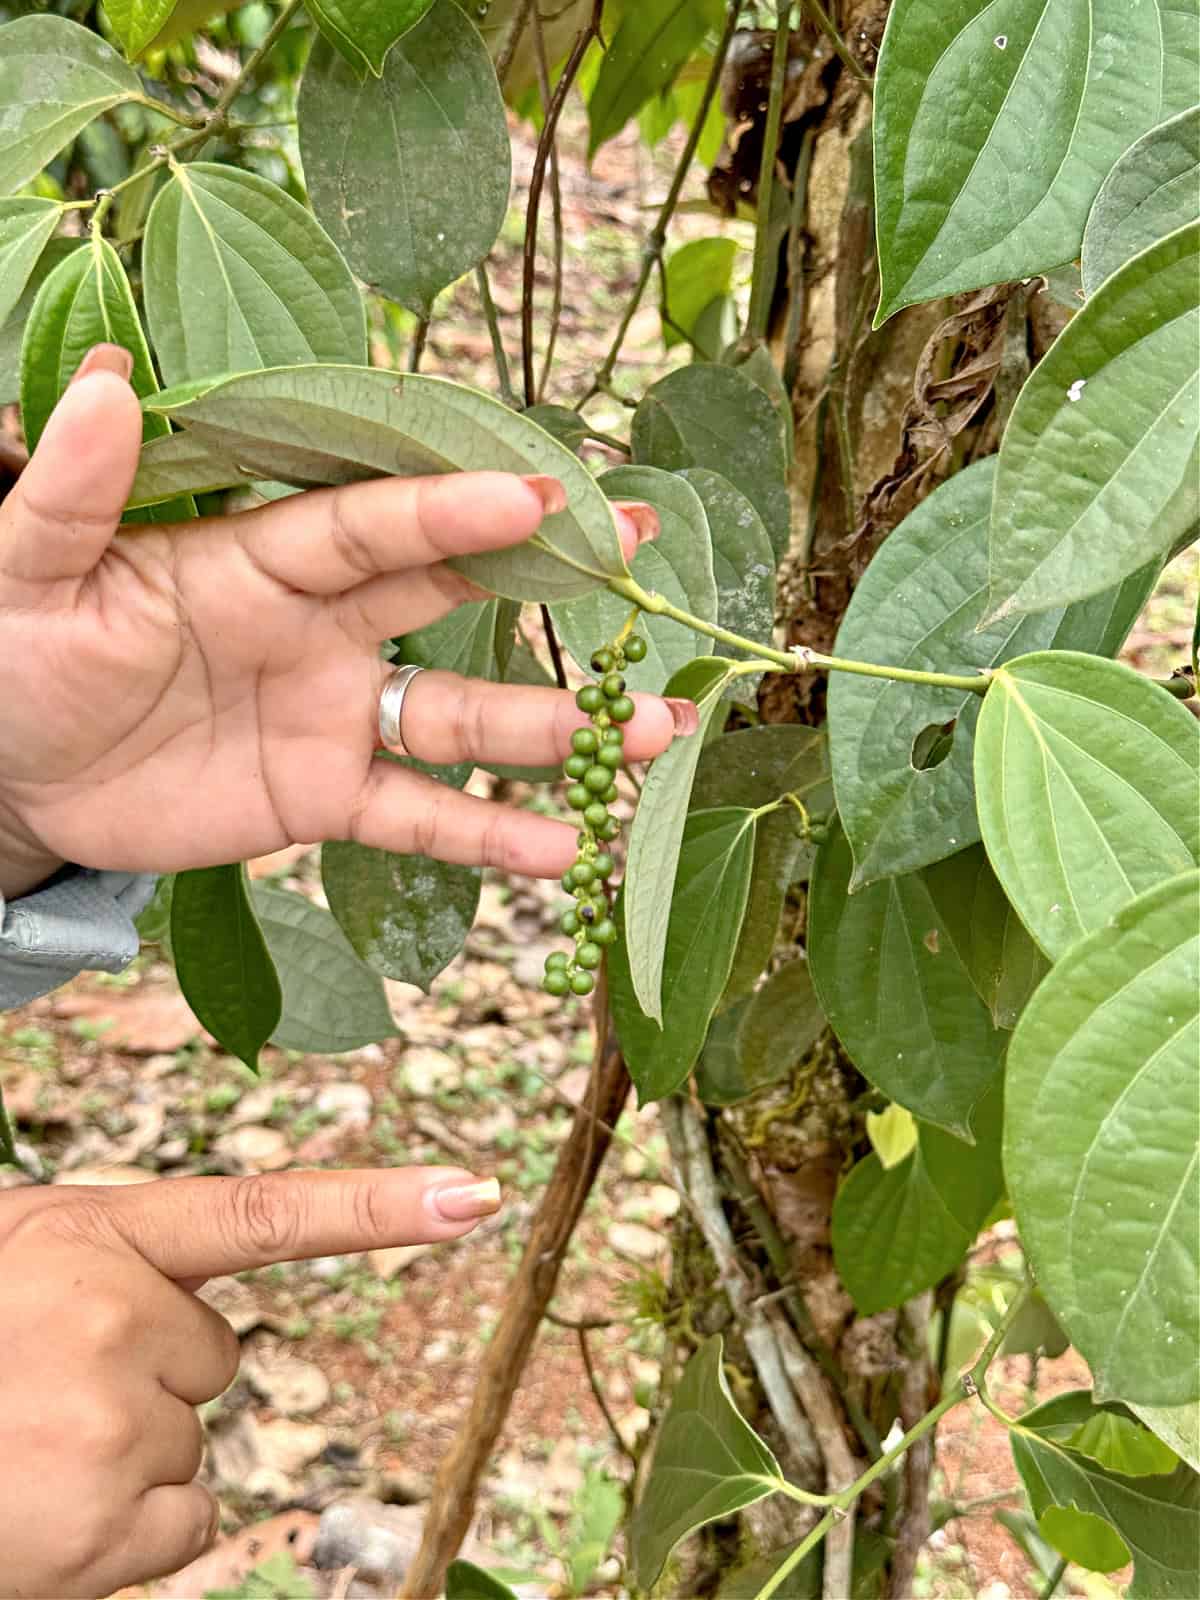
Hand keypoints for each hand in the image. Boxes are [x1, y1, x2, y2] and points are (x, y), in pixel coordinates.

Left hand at [0, 345, 689, 898]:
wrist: (20, 769)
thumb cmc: (20, 647)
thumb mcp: (29, 568)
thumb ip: (74, 490)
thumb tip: (108, 377)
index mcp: (261, 557)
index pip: (369, 526)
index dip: (448, 510)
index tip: (535, 492)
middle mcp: (322, 627)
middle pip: (453, 596)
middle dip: (549, 573)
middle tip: (642, 546)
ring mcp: (336, 714)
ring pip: (462, 717)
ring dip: (555, 725)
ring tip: (654, 733)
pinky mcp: (327, 797)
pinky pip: (419, 815)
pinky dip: (486, 836)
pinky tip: (562, 854)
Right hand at [0, 1163, 500, 1596]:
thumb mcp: (17, 1258)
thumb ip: (107, 1260)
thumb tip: (198, 1314)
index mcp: (95, 1232)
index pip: (262, 1211)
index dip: (376, 1205)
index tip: (475, 1198)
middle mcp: (112, 1312)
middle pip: (212, 1359)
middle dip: (143, 1379)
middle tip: (38, 1389)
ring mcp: (108, 1420)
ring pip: (191, 1445)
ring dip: (120, 1457)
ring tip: (23, 1447)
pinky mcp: (100, 1525)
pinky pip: (184, 1523)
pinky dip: (125, 1532)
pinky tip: (44, 1508)